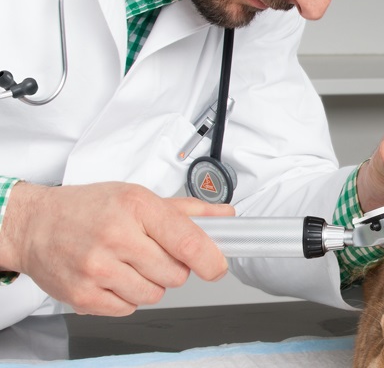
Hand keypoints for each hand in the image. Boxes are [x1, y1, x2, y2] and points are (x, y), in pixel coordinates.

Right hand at [0, 182, 233, 315]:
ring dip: (149, 284)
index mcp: (136, 207)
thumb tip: (225, 217)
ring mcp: (97, 269)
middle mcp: (116, 237)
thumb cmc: (89, 208)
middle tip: (152, 253)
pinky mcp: (83, 296)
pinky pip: (128, 309)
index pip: (188, 242)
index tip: (217, 266)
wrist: (34, 225)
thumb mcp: (138, 197)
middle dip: (172, 267)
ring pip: (154, 295)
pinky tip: (112, 276)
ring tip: (129, 263)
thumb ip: (187, 211)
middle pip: (175, 274)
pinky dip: (126, 297)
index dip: (211, 260)